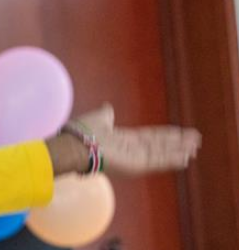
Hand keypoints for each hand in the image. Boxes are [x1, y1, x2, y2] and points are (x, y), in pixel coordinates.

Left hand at [74, 103, 200, 174]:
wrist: (76, 145)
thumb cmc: (84, 132)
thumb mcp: (99, 118)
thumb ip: (107, 114)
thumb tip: (108, 106)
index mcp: (125, 139)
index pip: (150, 136)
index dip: (166, 135)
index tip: (181, 132)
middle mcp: (132, 150)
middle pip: (160, 145)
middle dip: (177, 143)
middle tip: (195, 140)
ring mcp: (135, 159)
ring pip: (162, 154)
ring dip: (179, 151)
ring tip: (194, 149)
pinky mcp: (136, 166)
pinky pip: (157, 162)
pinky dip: (171, 160)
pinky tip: (185, 158)